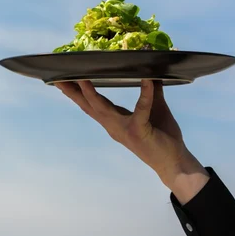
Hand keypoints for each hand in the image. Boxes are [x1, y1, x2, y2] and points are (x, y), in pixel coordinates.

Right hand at [56, 80, 209, 203]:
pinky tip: (146, 80)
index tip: (61, 81)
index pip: (91, 104)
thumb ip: (152, 91)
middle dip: (73, 93)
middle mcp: (114, 125)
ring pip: (103, 109)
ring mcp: (124, 129)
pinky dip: (144, 94)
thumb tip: (151, 71)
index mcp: (114, 120)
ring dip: (92, 94)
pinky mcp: (139, 131)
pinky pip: (141, 110)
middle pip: (89, 106)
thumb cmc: (163, 137)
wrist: (176, 164)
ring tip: (83, 80)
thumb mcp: (155, 109)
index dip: (76, 93)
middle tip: (58, 79)